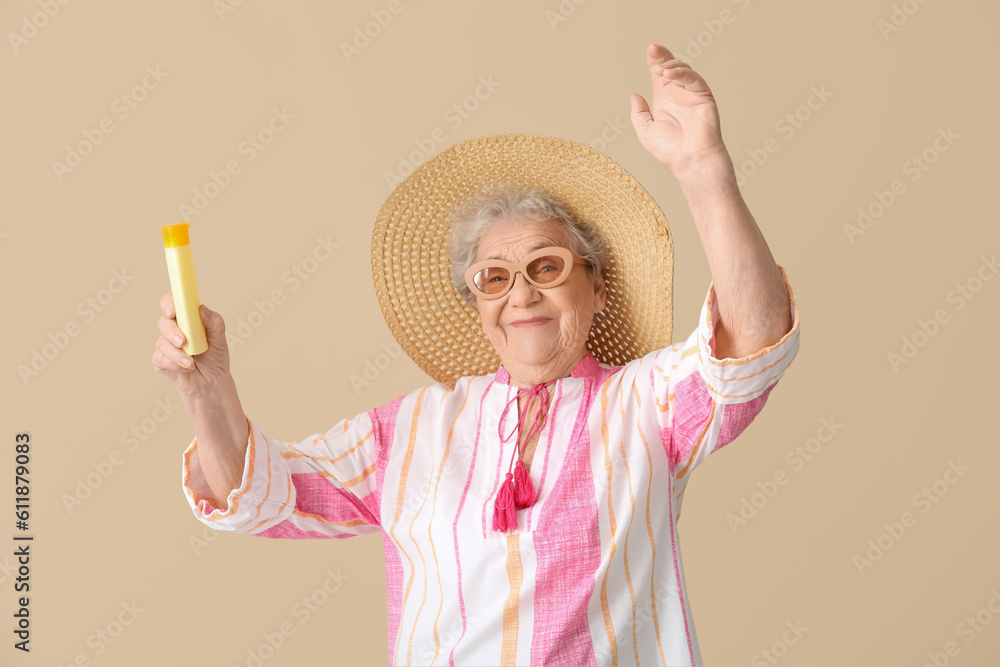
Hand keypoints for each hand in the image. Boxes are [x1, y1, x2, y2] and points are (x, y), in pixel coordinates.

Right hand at [152, 293, 233, 398]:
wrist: (212, 382)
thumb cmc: (216, 357)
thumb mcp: (220, 339)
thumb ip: (214, 322)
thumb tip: (201, 308)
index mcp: (188, 319)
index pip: (173, 303)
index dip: (169, 303)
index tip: (173, 311)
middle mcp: (174, 329)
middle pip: (164, 322)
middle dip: (172, 332)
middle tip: (183, 342)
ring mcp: (166, 344)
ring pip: (162, 343)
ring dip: (178, 355)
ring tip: (192, 363)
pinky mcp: (161, 360)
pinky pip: (160, 358)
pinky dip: (176, 365)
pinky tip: (187, 368)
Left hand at [630, 44, 727, 174]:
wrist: (690, 159)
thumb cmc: (669, 150)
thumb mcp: (645, 130)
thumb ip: (639, 112)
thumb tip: (634, 95)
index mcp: (664, 99)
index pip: (658, 74)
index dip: (654, 61)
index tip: (649, 51)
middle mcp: (677, 93)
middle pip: (670, 67)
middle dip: (662, 56)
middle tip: (653, 49)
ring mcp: (691, 93)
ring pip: (683, 70)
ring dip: (671, 65)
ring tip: (661, 69)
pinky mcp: (703, 95)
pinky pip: (693, 78)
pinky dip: (683, 73)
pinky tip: (671, 74)